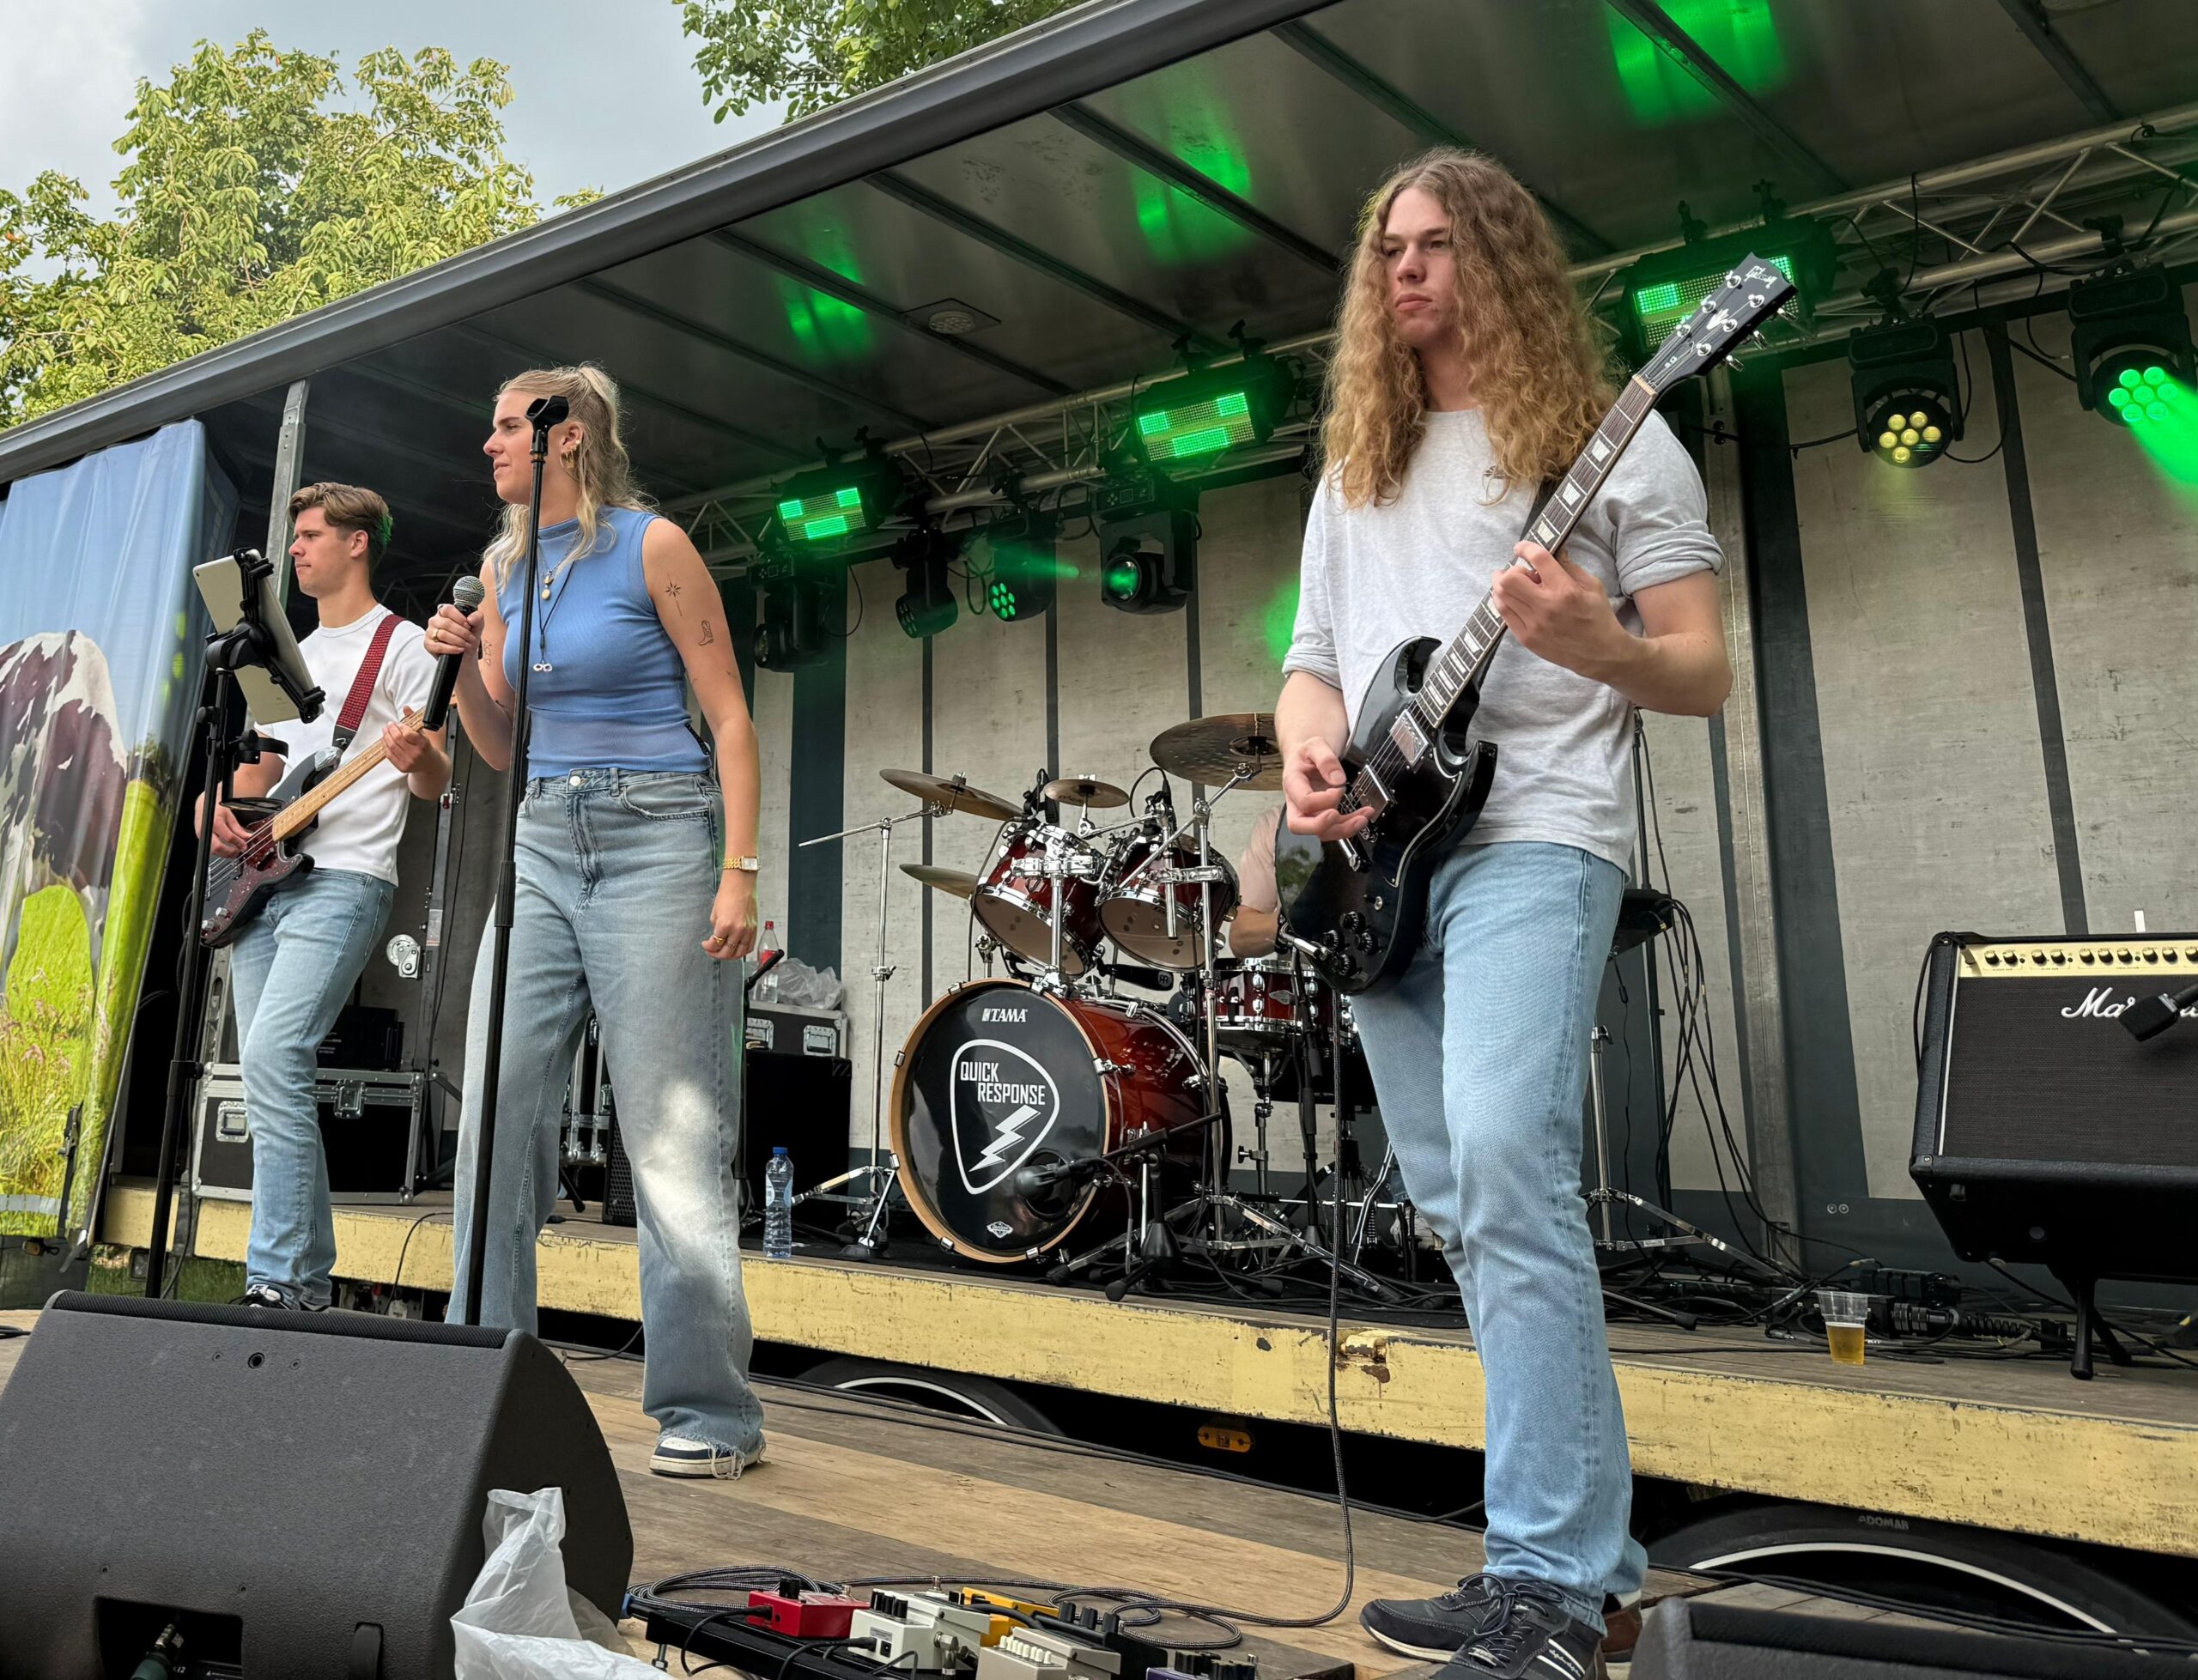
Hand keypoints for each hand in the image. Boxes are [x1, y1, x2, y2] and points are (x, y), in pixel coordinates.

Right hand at [206, 799, 254, 856]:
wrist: (203, 803)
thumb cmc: (216, 807)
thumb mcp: (230, 815)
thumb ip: (238, 828)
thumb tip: (247, 837)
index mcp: (216, 823)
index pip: (229, 837)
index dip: (239, 843)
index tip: (244, 846)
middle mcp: (207, 830)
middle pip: (218, 848)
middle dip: (230, 852)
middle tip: (239, 851)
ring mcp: (201, 835)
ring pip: (213, 851)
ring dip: (225, 854)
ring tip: (234, 851)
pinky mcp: (200, 838)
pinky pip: (210, 848)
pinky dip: (219, 851)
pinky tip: (226, 849)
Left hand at [382, 719, 426, 772]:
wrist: (430, 764)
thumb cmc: (426, 747)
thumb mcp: (423, 733)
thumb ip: (414, 720)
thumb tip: (406, 708)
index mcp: (423, 744)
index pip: (408, 734)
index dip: (401, 727)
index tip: (399, 724)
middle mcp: (416, 754)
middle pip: (397, 739)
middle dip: (391, 729)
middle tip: (389, 725)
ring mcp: (408, 762)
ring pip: (392, 746)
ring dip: (386, 736)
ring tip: (386, 730)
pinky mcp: (402, 767)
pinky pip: (389, 755)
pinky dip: (385, 746)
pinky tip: (386, 740)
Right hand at [423, 600, 482, 659]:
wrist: (466, 654)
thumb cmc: (468, 638)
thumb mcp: (477, 626)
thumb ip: (477, 618)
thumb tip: (470, 619)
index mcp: (444, 612)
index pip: (448, 609)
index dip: (459, 618)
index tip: (468, 625)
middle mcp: (435, 620)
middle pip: (447, 623)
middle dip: (462, 632)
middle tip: (471, 638)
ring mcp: (430, 632)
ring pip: (443, 634)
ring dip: (458, 641)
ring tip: (466, 645)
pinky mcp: (428, 644)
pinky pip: (439, 646)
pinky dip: (452, 649)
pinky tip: (459, 649)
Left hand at [704, 870, 757, 961]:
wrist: (740, 883)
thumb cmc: (728, 893)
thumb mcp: (715, 913)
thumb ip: (716, 928)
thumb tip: (717, 938)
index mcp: (725, 925)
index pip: (715, 945)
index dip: (708, 947)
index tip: (705, 945)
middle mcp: (738, 930)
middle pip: (727, 952)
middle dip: (717, 954)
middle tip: (713, 951)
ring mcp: (748, 930)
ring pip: (740, 953)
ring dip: (730, 955)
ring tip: (724, 953)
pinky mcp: (754, 928)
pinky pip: (749, 946)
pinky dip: (742, 951)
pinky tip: (737, 949)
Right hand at [1283, 737, 1369, 841]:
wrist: (1307, 756)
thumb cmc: (1308, 752)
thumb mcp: (1316, 745)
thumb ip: (1326, 759)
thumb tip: (1338, 780)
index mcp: (1292, 783)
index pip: (1303, 801)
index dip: (1323, 799)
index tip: (1339, 788)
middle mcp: (1296, 801)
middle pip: (1299, 826)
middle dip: (1322, 825)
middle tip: (1339, 815)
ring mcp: (1309, 812)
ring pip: (1320, 832)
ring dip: (1343, 828)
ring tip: (1363, 818)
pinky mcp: (1322, 815)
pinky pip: (1334, 827)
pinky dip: (1350, 824)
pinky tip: (1364, 815)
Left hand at [1490, 542, 1625, 675]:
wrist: (1600, 654)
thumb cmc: (1598, 617)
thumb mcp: (1592, 585)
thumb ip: (1569, 566)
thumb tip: (1553, 549)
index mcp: (1565, 590)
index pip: (1537, 558)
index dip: (1525, 547)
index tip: (1521, 547)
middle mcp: (1546, 606)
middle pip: (1509, 579)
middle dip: (1512, 570)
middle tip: (1520, 573)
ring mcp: (1533, 624)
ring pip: (1501, 596)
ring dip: (1502, 585)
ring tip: (1511, 584)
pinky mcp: (1526, 638)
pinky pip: (1503, 614)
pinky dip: (1503, 602)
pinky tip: (1512, 599)